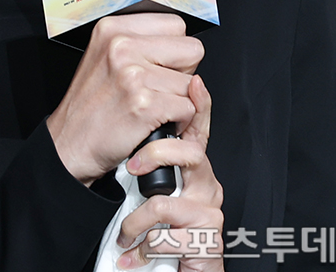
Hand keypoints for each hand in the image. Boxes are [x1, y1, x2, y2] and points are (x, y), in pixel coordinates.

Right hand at [46, 13, 203, 185]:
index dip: (174, 49)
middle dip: (183, 72)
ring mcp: (133, 75)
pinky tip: (156, 121)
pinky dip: (179, 121)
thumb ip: (139, 42)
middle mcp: (122, 46)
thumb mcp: (105, 55)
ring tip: (152, 106)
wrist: (70, 143)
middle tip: (157, 87)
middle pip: (191, 50)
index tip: (159, 64)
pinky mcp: (145, 105)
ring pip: (191, 84)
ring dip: (179, 101)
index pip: (176, 24)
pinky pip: (188, 108)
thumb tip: (179, 43)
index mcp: (113, 28)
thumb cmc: (89, 104)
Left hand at [116, 75, 223, 269]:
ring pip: (167, 202)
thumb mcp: (153, 188)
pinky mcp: (206, 240)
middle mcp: (206, 185)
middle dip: (156, 155)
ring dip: (138, 220)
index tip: (195, 83)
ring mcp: (208, 211)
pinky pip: (167, 236)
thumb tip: (133, 128)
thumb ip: (151, 157)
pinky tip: (133, 253)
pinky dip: (144, 247)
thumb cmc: (162, 230)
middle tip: (131, 166)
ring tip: (126, 231)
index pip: (198, 130)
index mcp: (195, 168)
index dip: (200, 105)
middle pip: (189, 153)